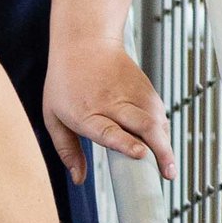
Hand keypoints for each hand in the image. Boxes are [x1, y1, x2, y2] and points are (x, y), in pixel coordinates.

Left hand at [44, 36, 172, 184]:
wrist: (85, 42)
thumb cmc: (65, 81)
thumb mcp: (53, 116)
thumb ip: (67, 150)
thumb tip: (78, 179)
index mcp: (85, 112)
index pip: (109, 130)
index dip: (126, 143)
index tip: (140, 154)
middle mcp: (112, 102)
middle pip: (142, 126)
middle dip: (159, 150)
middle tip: (168, 173)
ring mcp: (132, 94)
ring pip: (157, 120)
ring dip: (165, 143)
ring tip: (168, 167)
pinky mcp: (146, 89)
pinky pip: (160, 114)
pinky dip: (164, 131)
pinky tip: (162, 145)